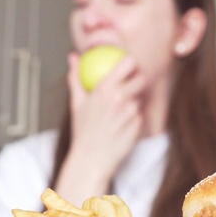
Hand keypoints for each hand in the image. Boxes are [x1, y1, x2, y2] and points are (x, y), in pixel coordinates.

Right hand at [55, 52, 145, 204]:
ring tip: (119, 109)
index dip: (131, 62)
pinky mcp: (139, 124)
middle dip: (137, 79)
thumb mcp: (76, 103)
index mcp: (105, 89)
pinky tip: (122, 123)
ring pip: (140, 97)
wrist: (92, 159)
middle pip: (141, 78)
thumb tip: (73, 57)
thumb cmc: (83, 132)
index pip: (129, 63)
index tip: (128, 65)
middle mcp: (121, 98)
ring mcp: (132, 112)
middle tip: (130, 83)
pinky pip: (140, 113)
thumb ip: (76, 77)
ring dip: (134, 99)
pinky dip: (134, 115)